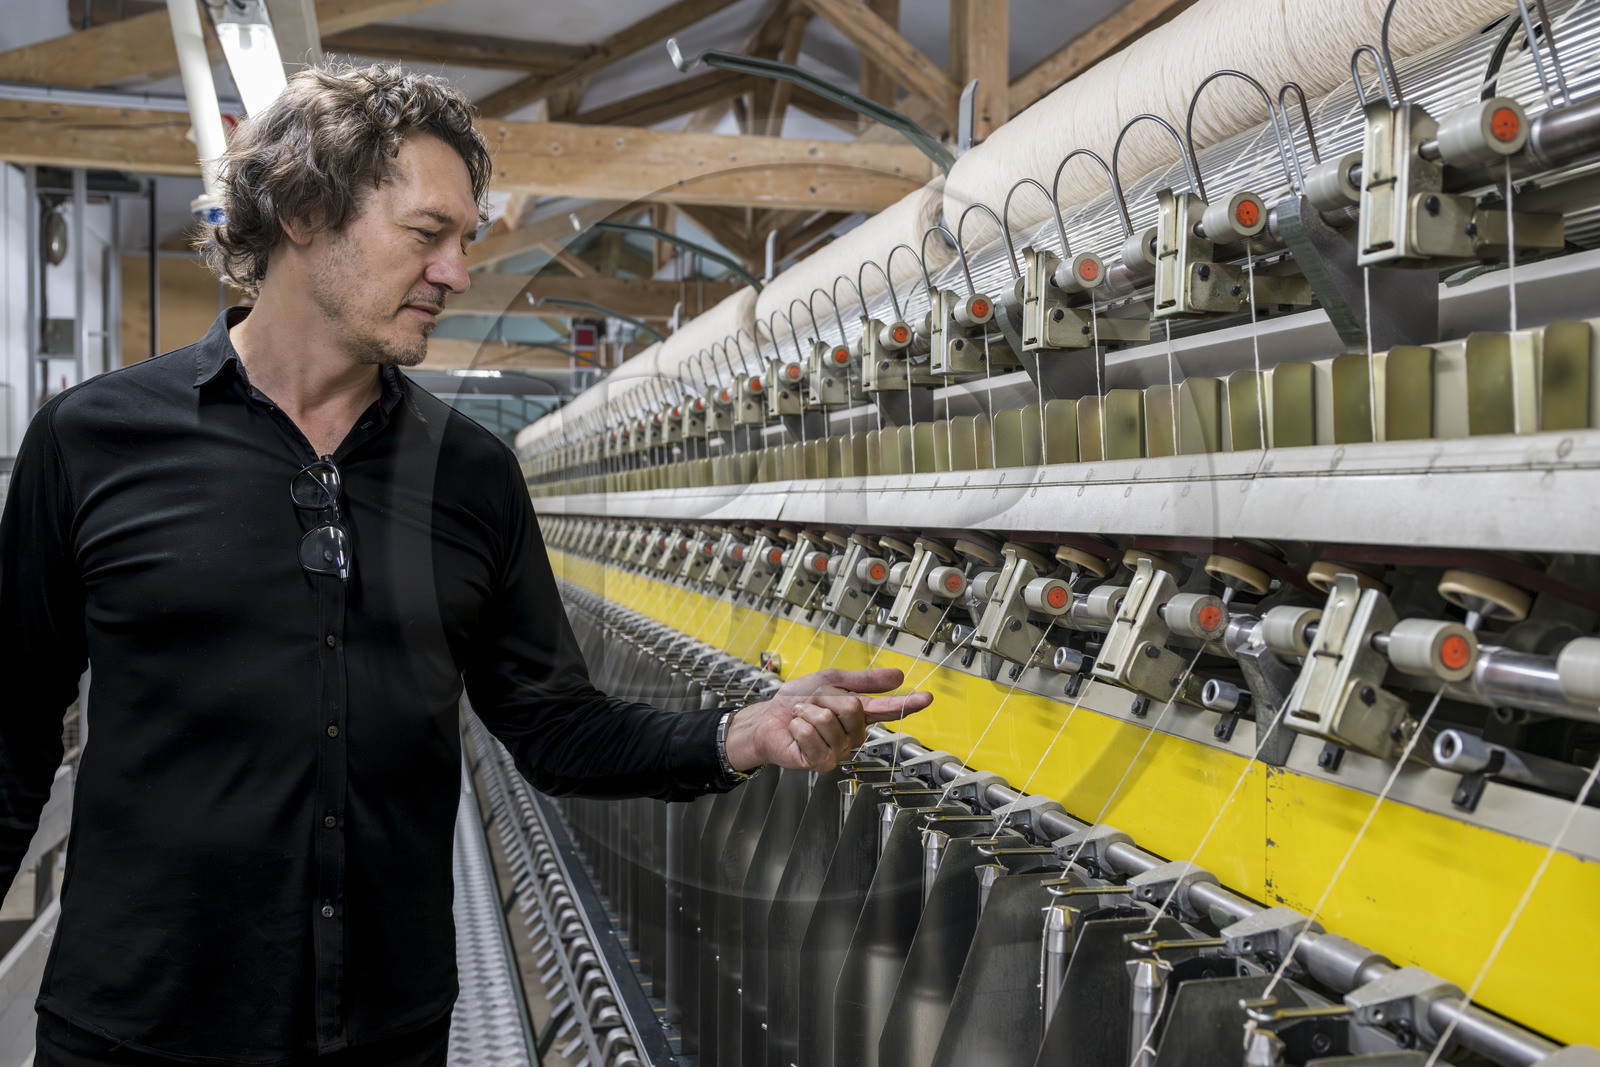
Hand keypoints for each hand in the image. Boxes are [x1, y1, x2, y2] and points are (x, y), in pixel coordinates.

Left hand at [722, 667, 932, 773]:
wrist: (768, 719)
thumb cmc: (797, 702)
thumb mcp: (831, 680)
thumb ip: (864, 680)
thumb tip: (898, 675)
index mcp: (859, 715)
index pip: (889, 708)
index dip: (909, 703)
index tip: (927, 697)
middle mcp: (853, 735)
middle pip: (853, 708)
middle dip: (825, 698)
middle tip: (812, 703)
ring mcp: (839, 751)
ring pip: (830, 720)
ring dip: (808, 712)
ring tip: (802, 717)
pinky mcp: (821, 763)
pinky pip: (813, 736)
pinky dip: (799, 726)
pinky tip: (796, 731)